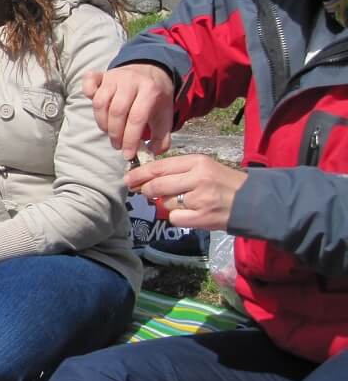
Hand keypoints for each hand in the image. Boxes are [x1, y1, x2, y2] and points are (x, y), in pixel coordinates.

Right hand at [84, 64, 175, 158]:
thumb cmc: (156, 98)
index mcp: (150, 90)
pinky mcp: (102, 75)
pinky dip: (88, 93)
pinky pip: (89, 82)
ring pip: (100, 102)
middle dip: (115, 134)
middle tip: (118, 145)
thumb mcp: (165, 116)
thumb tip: (150, 153)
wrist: (152, 72)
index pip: (136, 118)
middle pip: (116, 111)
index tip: (127, 154)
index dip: (130, 139)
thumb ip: (161, 138)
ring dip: (102, 122)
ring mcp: (114, 77)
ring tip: (109, 132)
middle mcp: (131, 81)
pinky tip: (97, 108)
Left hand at [126, 154, 246, 231]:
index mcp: (197, 161)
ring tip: (184, 201)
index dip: (139, 173)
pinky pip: (175, 218)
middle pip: (157, 185)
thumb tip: (145, 178)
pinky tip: (190, 213)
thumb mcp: (203, 167)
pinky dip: (177, 217)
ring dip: (166, 204)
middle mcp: (198, 178)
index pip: (159, 167)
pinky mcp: (202, 217)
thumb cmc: (222, 181)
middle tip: (145, 192)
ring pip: (166, 203)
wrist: (252, 200)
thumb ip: (177, 170)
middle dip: (146, 190)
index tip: (128, 178)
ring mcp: (200, 199)